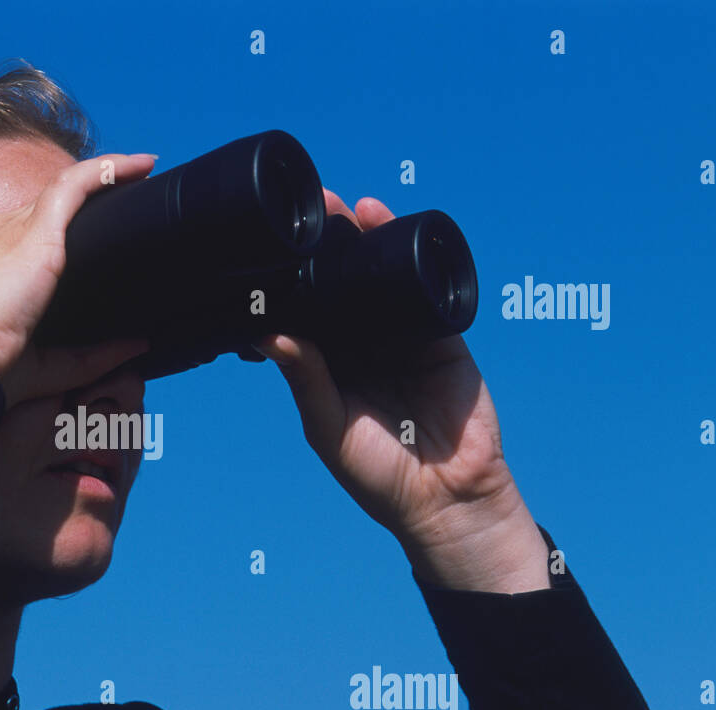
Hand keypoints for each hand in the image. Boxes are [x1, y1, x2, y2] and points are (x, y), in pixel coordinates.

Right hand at [0, 152, 156, 406]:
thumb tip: (137, 346)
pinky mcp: (33, 231)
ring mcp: (11, 228)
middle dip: (87, 203)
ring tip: (143, 171)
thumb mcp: (47, 365)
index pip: (27, 236)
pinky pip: (76, 184)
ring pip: (66, 189)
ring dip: (106, 176)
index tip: (96, 240)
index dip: (63, 232)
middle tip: (131, 204)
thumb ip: (92, 357)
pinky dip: (109, 170)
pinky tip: (141, 165)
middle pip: (48, 209)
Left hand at [255, 190, 549, 592]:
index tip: (271, 245)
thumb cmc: (377, 474)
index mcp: (328, 367)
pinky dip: (408, 254)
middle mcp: (362, 346)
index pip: (306, 313)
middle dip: (327, 247)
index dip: (291, 279)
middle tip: (308, 208)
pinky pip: (422, 287)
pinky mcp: (441, 335)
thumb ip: (305, 379)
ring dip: (363, 240)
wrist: (448, 497)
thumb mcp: (329, 426)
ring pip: (379, 279)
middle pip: (341, 285)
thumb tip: (267, 334)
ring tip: (342, 207)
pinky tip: (386, 224)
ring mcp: (402, 337)